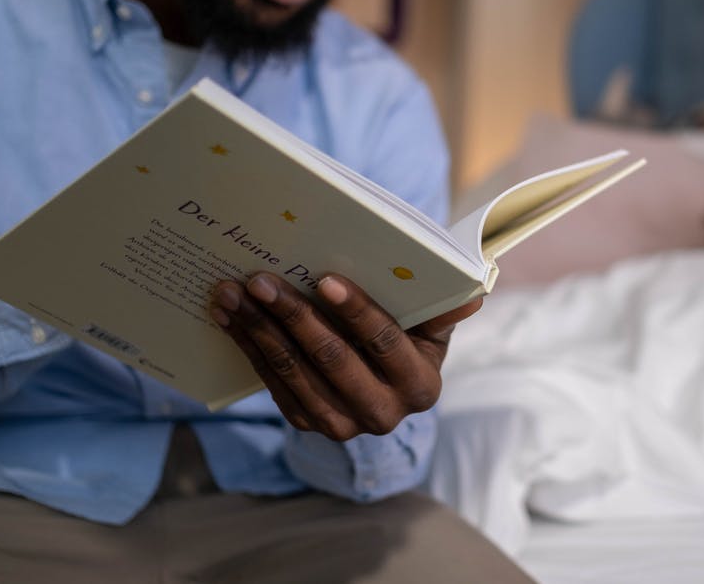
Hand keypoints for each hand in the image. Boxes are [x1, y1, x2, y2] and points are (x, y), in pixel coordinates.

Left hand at [208, 271, 481, 439]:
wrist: (383, 380)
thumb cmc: (410, 334)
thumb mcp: (431, 324)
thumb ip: (443, 308)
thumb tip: (473, 293)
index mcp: (421, 386)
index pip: (386, 344)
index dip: (357, 312)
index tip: (325, 279)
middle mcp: (384, 414)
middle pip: (332, 360)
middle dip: (293, 317)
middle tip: (260, 280)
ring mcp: (343, 425)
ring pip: (294, 373)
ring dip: (259, 329)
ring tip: (234, 291)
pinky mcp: (308, 424)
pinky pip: (273, 383)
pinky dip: (248, 346)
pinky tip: (230, 315)